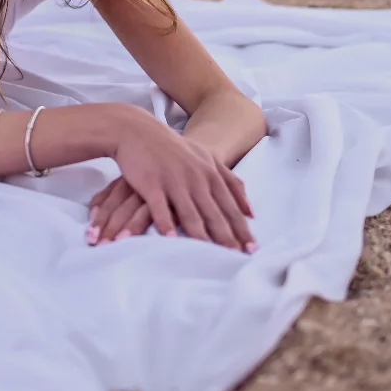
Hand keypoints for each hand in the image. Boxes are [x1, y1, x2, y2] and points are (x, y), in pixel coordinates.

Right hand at [89, 113, 255, 250]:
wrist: (138, 130)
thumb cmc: (175, 148)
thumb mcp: (207, 159)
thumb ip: (231, 182)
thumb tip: (251, 211)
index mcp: (211, 173)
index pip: (231, 206)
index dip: (242, 229)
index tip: (252, 250)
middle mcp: (196, 178)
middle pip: (214, 214)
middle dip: (227, 238)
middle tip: (236, 259)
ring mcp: (174, 180)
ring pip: (190, 214)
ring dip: (201, 237)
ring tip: (209, 258)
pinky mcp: (151, 183)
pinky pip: (160, 207)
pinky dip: (166, 223)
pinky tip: (171, 239)